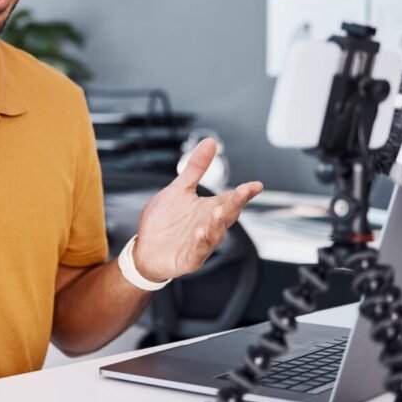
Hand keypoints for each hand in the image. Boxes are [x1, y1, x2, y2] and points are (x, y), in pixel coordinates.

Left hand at [132, 138, 262, 281]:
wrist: (145, 250)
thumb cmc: (164, 221)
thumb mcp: (178, 189)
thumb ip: (195, 168)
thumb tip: (210, 142)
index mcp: (208, 209)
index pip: (230, 199)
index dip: (244, 193)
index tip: (256, 185)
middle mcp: (208, 226)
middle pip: (226, 215)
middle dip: (235, 204)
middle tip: (243, 192)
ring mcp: (200, 243)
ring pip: (214, 234)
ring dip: (218, 224)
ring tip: (219, 211)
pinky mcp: (188, 258)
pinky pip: (197, 251)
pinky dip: (200, 243)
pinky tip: (201, 232)